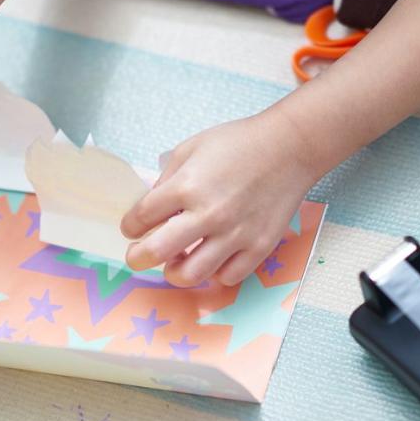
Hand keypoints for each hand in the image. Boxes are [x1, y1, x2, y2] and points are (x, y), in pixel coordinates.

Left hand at [120, 115, 319, 287]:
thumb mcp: (191, 148)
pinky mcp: (258, 247)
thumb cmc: (239, 143)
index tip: (132, 228)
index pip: (141, 218)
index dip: (130, 226)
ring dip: (175, 272)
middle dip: (138, 258)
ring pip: (191, 275)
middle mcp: (208, 214)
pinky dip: (214, 272)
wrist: (289, 148)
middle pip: (157, 253)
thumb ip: (167, 179)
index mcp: (186, 186)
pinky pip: (228, 277)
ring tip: (176, 262)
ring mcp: (235, 234)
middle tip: (137, 257)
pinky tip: (212, 259)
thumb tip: (152, 207)